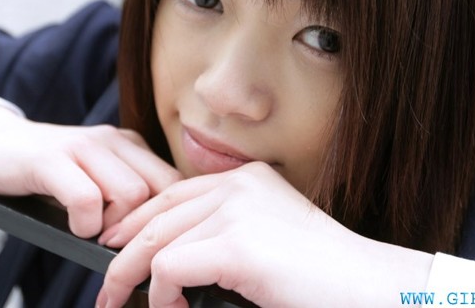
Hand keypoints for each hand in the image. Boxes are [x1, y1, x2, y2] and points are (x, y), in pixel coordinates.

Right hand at [0, 105, 181, 236]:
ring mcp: (82, 146)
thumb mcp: (98, 175)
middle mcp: (113, 140)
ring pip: (130, 194)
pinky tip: (74, 225)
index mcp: (130, 145)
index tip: (149, 242)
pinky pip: (87, 198)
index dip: (168, 220)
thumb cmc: (50, 171)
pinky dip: (84, 224)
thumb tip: (163, 236)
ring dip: (113, 227)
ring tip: (92, 229)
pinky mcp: (50, 159)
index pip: (175, 184)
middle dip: (142, 227)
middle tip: (115, 239)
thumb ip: (129, 190)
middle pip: (161, 192)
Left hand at [96, 162, 432, 307]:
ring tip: (120, 305)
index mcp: (245, 179)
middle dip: (119, 251)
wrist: (368, 288)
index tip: (112, 246)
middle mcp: (237, 186)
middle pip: (155, 215)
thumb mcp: (265, 242)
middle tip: (105, 287)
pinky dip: (159, 295)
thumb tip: (171, 259)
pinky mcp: (237, 246)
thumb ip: (224, 235)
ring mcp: (237, 212)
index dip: (136, 221)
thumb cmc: (321, 276)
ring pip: (154, 243)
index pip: (172, 195)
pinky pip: (168, 269)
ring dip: (129, 279)